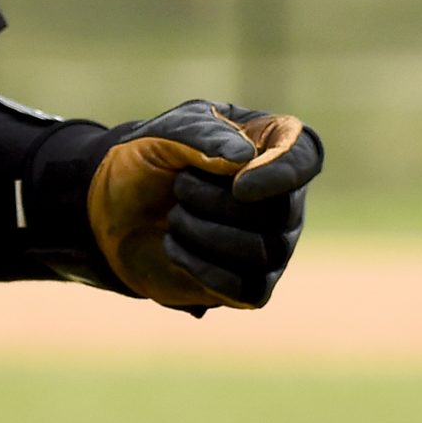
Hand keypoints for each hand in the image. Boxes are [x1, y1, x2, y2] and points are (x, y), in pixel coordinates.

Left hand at [87, 100, 322, 310]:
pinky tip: (174, 248)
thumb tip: (244, 159)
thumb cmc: (151, 159)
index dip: (281, 173)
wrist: (117, 207)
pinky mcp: (251, 285)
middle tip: (178, 187)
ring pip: (261, 252)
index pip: (304, 156)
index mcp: (271, 144)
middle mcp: (284, 197)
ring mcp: (272, 244)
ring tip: (175, 218)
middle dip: (214, 202)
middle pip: (277, 211)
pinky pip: (246, 289)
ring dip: (202, 233)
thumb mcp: (165, 132)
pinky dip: (202, 269)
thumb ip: (204, 135)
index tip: (238, 186)